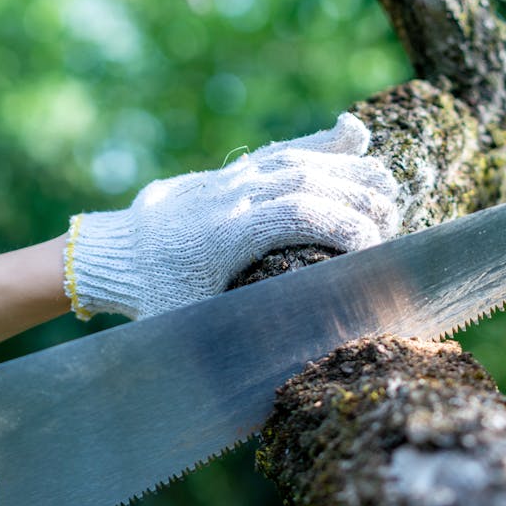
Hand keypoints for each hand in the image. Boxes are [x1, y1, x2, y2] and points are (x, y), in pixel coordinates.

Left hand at [64, 112, 398, 319]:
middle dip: (360, 200)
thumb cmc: (155, 301)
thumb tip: (286, 373)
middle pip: (310, 179)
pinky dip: (323, 142)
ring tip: (389, 194)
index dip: (345, 227)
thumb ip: (235, 340)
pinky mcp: (234, 172)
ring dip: (351, 172)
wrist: (114, 255)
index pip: (299, 212)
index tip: (373, 256)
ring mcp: (232, 178)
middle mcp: (231, 196)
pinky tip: (356, 132)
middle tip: (391, 231)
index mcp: (223, 234)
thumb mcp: (192, 328)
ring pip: (301, 160)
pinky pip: (284, 150)